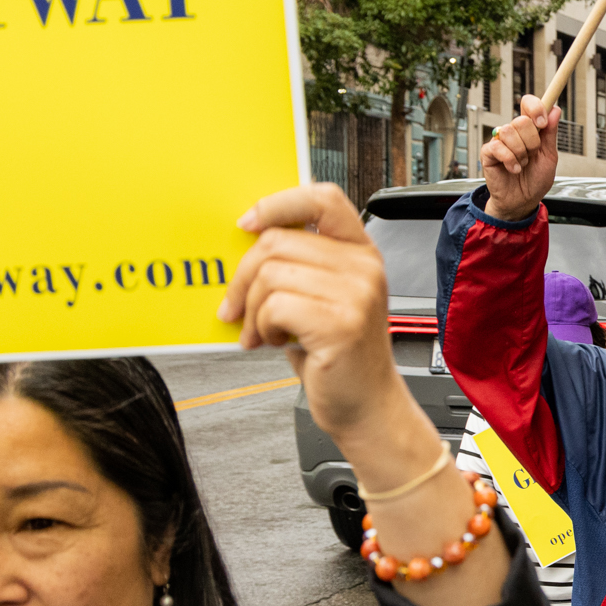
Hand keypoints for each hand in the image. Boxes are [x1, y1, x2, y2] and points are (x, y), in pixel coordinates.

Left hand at [223, 185, 401, 442]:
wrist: (367, 407)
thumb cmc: (340, 356)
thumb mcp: (327, 299)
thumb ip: (300, 267)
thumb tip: (244, 248)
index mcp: (361, 253)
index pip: (322, 198)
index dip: (278, 203)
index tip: (248, 225)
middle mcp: (364, 267)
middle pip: (277, 241)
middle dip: (243, 278)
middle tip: (237, 308)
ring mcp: (356, 294)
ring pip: (270, 275)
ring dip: (252, 309)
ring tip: (264, 332)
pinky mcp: (341, 324)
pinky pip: (274, 306)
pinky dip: (262, 328)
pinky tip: (276, 343)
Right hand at [481, 92, 562, 222]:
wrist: (523, 201)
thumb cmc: (535, 180)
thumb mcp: (549, 156)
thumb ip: (550, 133)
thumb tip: (555, 109)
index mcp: (529, 129)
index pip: (528, 104)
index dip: (535, 108)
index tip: (542, 122)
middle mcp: (514, 132)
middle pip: (521, 120)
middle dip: (532, 141)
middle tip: (532, 155)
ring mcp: (500, 141)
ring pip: (509, 131)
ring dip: (521, 152)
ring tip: (522, 164)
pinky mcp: (488, 153)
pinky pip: (498, 147)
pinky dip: (510, 160)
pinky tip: (514, 169)